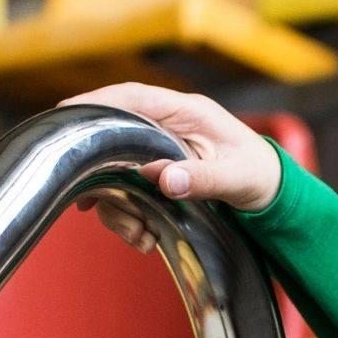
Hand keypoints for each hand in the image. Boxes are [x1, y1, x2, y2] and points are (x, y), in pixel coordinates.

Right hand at [58, 83, 280, 250]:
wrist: (271, 191)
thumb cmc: (258, 173)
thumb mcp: (237, 177)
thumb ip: (202, 178)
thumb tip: (161, 178)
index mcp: (183, 111)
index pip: (129, 97)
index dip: (94, 104)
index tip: (66, 115)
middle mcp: (163, 127)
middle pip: (110, 138)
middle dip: (99, 175)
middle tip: (90, 204)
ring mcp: (155, 152)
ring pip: (114, 172)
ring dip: (117, 208)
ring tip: (139, 236)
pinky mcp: (154, 175)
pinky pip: (128, 194)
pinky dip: (129, 219)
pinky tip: (145, 240)